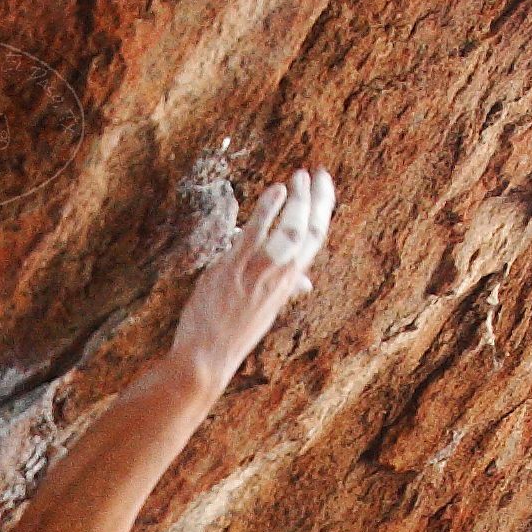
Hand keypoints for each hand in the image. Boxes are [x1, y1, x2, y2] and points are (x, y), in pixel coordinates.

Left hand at [170, 166, 333, 383]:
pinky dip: (268, 210)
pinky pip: (255, 234)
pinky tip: (276, 190)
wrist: (206, 358)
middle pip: (309, 235)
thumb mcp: (264, 310)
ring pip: (289, 232)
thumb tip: (305, 282)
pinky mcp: (234, 270)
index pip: (313, 244)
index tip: (325, 190)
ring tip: (300, 176)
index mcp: (286, 285)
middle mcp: (278, 279)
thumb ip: (284, 290)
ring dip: (298, 201)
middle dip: (318, 202)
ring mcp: (257, 274)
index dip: (322, 214)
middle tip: (318, 174)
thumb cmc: (232, 334)